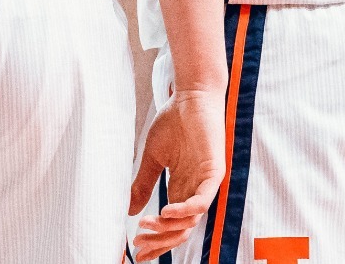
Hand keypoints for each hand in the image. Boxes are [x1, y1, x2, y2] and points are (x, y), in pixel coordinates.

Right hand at [130, 90, 224, 260]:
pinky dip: (185, 210)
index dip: (155, 239)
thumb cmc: (174, 122)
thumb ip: (143, 184)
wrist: (190, 96)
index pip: (171, 224)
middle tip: (138, 244)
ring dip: (167, 228)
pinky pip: (202, 200)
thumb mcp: (152, 158)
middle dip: (159, 241)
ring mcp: (206, 182)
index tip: (135, 247)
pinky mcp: (214, 171)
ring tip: (146, 227)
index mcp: (182, 189)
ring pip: (191, 219)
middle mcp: (195, 190)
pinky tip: (165, 211)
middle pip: (181, 229)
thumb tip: (130, 210)